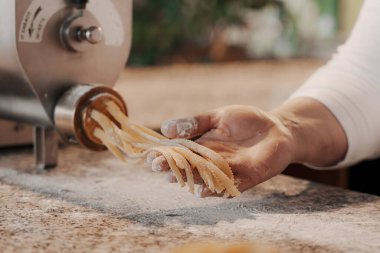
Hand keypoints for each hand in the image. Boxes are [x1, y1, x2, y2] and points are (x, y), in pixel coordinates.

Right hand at [149, 105, 294, 196]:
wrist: (278, 128)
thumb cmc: (247, 121)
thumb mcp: (218, 117)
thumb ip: (195, 123)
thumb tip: (165, 128)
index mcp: (203, 146)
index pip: (180, 153)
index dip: (166, 155)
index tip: (152, 155)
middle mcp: (212, 162)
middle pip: (189, 168)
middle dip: (173, 168)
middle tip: (159, 168)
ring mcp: (228, 171)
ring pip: (206, 178)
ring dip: (190, 179)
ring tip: (175, 179)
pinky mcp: (247, 178)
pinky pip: (230, 186)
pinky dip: (217, 190)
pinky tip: (204, 192)